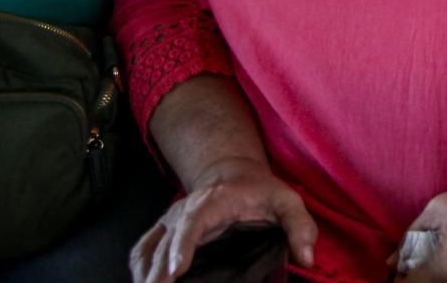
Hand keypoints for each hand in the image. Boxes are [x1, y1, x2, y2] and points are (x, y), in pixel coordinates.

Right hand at [128, 157, 316, 282]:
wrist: (232, 173)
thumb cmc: (260, 190)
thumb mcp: (287, 201)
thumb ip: (300, 227)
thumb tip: (306, 258)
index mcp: (213, 201)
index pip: (194, 221)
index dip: (183, 245)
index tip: (176, 270)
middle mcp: (185, 210)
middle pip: (165, 241)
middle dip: (158, 271)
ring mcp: (170, 221)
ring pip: (148, 248)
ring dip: (145, 274)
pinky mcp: (163, 230)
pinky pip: (142, 250)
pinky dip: (139, 269)